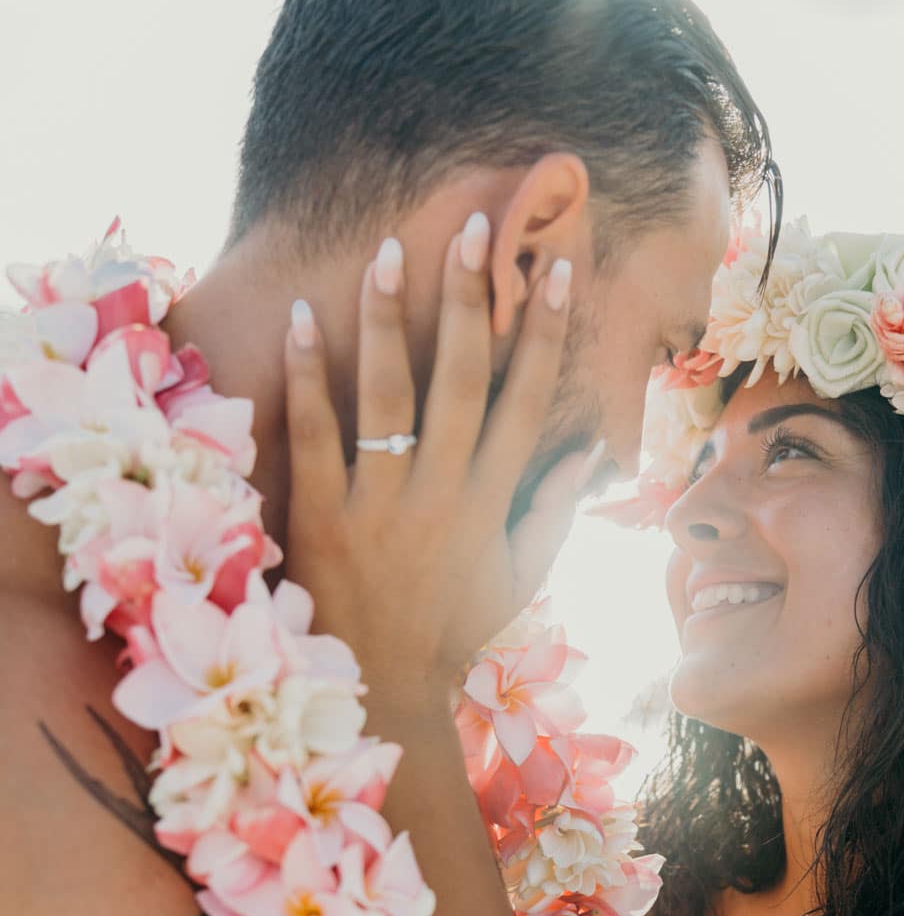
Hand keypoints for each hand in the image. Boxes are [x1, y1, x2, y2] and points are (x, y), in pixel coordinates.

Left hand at [283, 218, 580, 714]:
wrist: (383, 687)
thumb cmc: (453, 630)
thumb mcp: (520, 578)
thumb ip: (552, 513)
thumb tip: (589, 451)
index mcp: (491, 502)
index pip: (526, 401)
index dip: (542, 333)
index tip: (554, 270)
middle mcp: (441, 491)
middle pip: (462, 379)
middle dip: (471, 300)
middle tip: (473, 227)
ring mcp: (380, 500)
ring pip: (389, 395)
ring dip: (391, 318)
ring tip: (390, 249)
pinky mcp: (323, 514)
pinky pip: (316, 434)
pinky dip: (308, 376)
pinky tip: (303, 315)